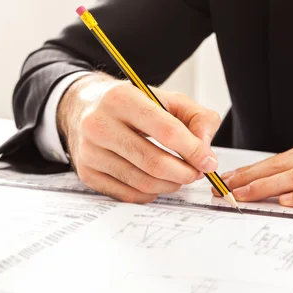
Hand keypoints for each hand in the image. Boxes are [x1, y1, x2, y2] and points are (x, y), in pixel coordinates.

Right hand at [58, 72, 220, 202]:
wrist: (83, 106)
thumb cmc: (132, 103)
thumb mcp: (168, 98)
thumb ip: (197, 118)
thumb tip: (206, 152)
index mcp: (121, 98)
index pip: (166, 131)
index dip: (193, 150)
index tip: (208, 162)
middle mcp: (99, 124)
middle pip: (154, 162)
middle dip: (185, 173)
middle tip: (197, 173)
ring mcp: (90, 152)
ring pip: (142, 182)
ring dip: (170, 185)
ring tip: (180, 176)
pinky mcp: (87, 173)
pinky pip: (128, 194)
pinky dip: (151, 193)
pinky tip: (158, 182)